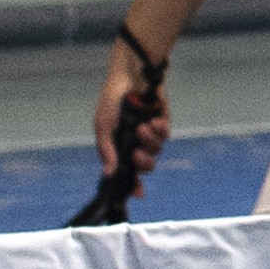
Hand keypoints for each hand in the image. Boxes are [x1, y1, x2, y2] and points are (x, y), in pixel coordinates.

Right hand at [94, 40, 173, 192]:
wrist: (130, 74)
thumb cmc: (112, 99)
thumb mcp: (103, 125)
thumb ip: (107, 150)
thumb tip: (108, 173)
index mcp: (119, 146)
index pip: (128, 171)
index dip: (133, 184)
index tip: (138, 194)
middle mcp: (135, 143)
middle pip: (146, 165)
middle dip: (144, 162)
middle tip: (138, 153)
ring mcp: (150, 133)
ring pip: (157, 149)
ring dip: (150, 140)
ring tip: (142, 126)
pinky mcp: (162, 121)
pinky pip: (166, 134)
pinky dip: (160, 129)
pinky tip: (153, 120)